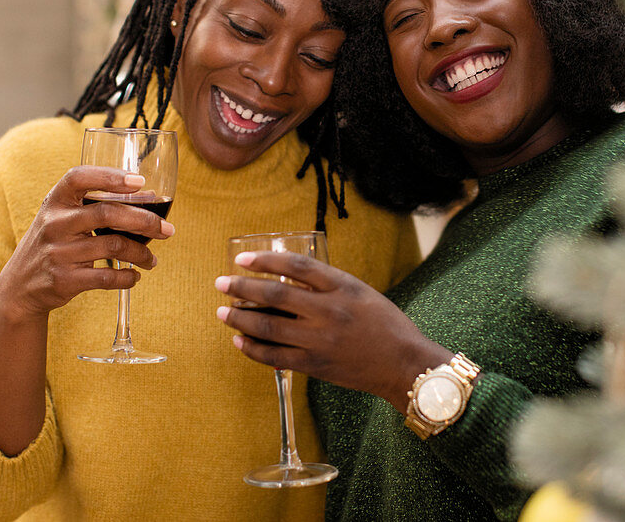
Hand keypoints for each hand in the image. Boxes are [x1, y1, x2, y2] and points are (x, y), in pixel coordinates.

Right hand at [0, 165, 174, 321]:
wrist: (20, 285)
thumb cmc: (55, 242)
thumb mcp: (64, 216)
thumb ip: (98, 203)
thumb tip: (149, 195)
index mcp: (55, 201)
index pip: (80, 177)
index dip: (110, 176)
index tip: (140, 181)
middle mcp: (54, 223)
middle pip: (107, 214)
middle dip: (144, 221)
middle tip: (167, 230)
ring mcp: (58, 252)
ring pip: (112, 247)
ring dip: (141, 253)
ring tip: (151, 258)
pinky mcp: (64, 280)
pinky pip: (105, 277)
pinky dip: (127, 277)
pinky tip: (135, 276)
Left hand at [216, 250, 451, 412]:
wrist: (404, 364)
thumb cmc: (386, 324)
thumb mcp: (360, 292)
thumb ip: (327, 285)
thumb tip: (286, 279)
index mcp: (342, 287)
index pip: (296, 267)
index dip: (265, 260)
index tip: (242, 258)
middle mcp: (329, 311)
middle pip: (275, 295)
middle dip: (242, 288)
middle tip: (221, 284)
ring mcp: (320, 340)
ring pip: (269, 326)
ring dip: (240, 317)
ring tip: (222, 312)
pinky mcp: (315, 365)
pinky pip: (274, 356)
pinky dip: (252, 348)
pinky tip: (239, 340)